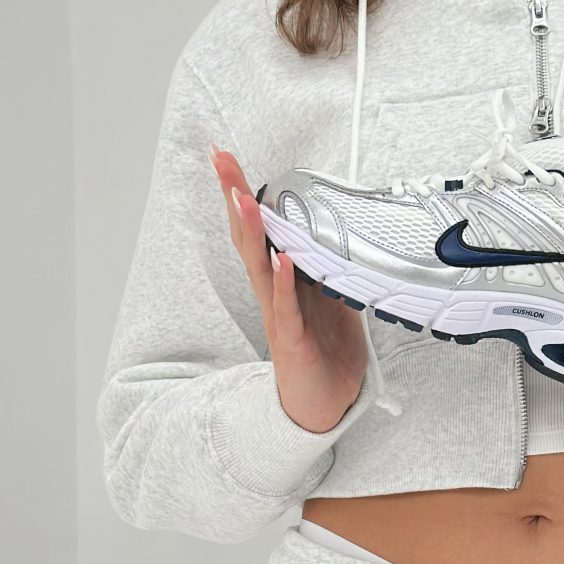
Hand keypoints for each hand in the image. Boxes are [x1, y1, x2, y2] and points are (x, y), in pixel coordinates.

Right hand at [209, 144, 369, 433]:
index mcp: (285, 280)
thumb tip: (342, 235)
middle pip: (249, 238)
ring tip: (243, 198)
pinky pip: (287, 308)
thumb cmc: (327, 352)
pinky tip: (283, 261)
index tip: (229, 159)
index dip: (246, 194)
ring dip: (253, 232)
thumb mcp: (335, 299)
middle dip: (235, 197)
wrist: (325, 404)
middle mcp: (275, 293)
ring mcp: (280, 316)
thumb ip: (332, 267)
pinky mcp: (292, 340)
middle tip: (220, 159)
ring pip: (261, 267)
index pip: (262, 229)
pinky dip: (285, 284)